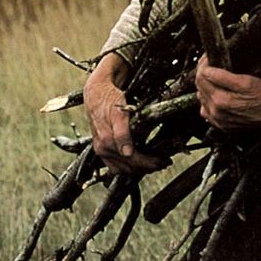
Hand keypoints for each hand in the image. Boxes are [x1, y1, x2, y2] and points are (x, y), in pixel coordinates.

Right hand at [84, 54, 161, 173]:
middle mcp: (102, 149)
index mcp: (107, 141)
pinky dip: (128, 166)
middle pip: (129, 168)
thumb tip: (127, 152)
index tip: (164, 161)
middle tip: (163, 163)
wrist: (95, 92)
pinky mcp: (101, 148)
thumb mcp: (118, 113)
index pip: (133, 161)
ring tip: (154, 163)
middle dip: (147, 167)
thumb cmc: (108, 99)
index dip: (150, 163)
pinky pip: (115, 165)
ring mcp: (101, 150)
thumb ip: (122, 133)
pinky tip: (138, 161)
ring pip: (122, 169)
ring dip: (138, 169)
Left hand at [195, 55, 260, 130]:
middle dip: (203, 73)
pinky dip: (208, 100)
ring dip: (205, 86)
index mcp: (221, 100)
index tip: (209, 57)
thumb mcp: (247, 81)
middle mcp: (217, 112)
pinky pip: (207, 111)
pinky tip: (216, 95)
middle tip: (211, 63)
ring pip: (202, 98)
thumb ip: (222, 76)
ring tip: (214, 77)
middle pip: (200, 87)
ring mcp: (219, 120)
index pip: (201, 77)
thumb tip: (206, 70)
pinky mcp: (222, 125)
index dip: (204, 64)